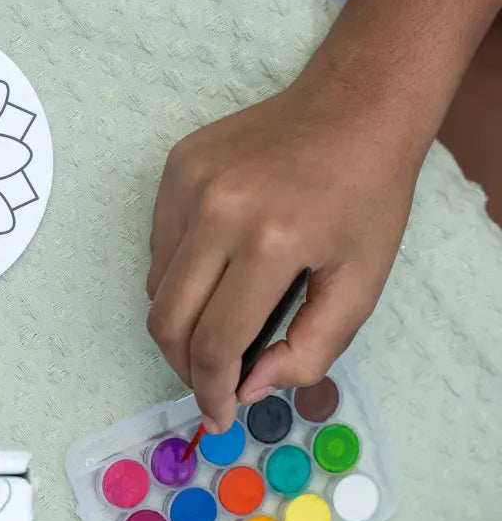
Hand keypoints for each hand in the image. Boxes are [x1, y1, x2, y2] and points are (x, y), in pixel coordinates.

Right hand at [146, 73, 420, 432]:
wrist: (351, 106)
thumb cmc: (366, 197)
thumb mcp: (361, 284)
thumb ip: (309, 349)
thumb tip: (246, 386)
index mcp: (270, 243)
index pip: (214, 341)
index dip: (210, 391)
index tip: (218, 414)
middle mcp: (216, 211)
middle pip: (166, 319)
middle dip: (184, 366)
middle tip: (209, 381)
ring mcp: (187, 183)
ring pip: (155, 284)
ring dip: (180, 319)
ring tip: (218, 321)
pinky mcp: (174, 166)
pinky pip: (158, 242)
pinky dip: (178, 273)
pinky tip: (216, 268)